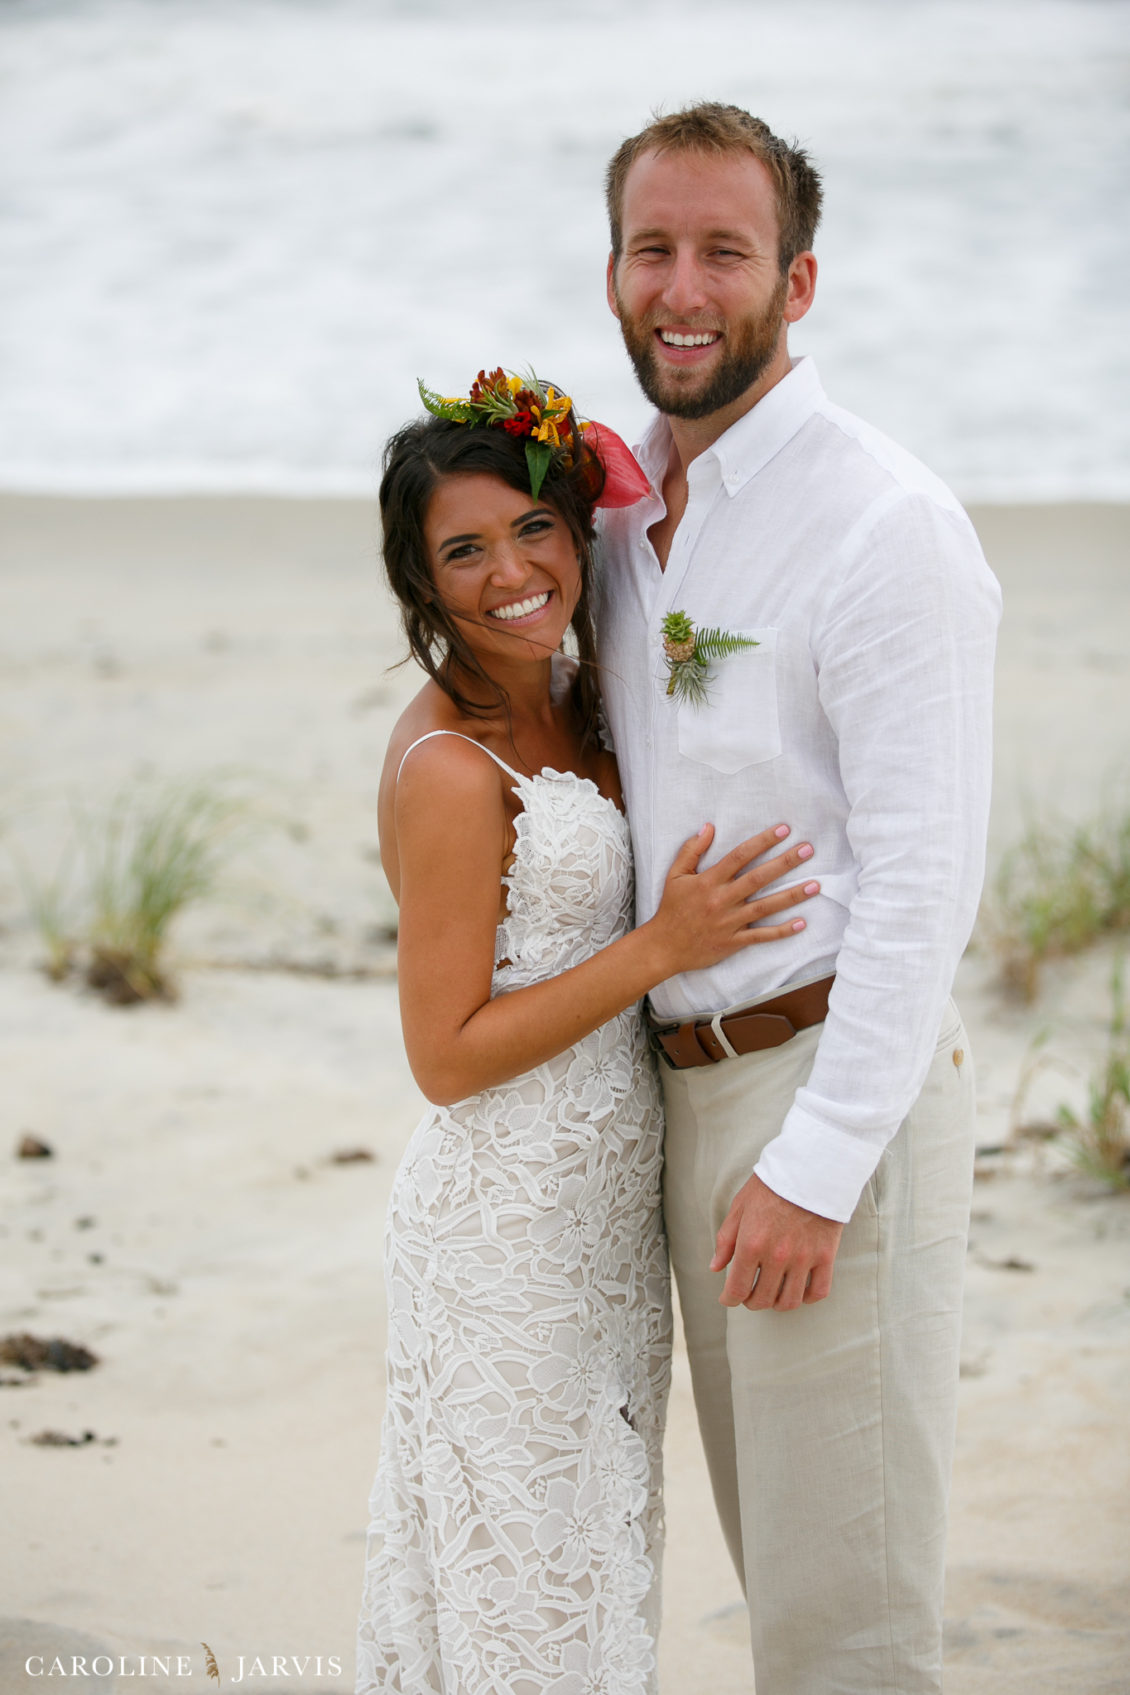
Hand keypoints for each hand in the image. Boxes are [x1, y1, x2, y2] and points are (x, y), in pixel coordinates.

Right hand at [650, 822, 818, 978]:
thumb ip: (692, 849)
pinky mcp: (734, 942)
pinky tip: (802, 923)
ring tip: (815, 884)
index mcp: (709, 881)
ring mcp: (730, 922)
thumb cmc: (671, 908)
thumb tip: (709, 826)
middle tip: (808, 849)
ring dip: (792, 895)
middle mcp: (722, 900)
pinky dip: (782, 931)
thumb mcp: (675, 875)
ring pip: (766, 907)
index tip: (784, 830)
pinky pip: (762, 936)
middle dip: (785, 863)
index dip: (763, 841)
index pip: (740, 856)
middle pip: (758, 878)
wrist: (664, 946)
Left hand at [711, 1174, 842, 1310]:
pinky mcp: (825, 1256)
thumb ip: (726, 1240)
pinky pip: (818, 1292)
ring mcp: (803, 1259)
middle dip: (750, 1302)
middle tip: (749, 1295)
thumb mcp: (740, 1207)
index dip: (729, 1299)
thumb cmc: (771, 1185)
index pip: (737, 1289)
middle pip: (761, 1300)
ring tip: (772, 1294)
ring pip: (789, 1301)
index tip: (728, 1298)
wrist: (810, 1168)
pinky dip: (807, 1298)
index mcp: (751, 1245)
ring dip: (776, 1303)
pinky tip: (799, 1290)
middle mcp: (777, 1257)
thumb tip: (716, 1268)